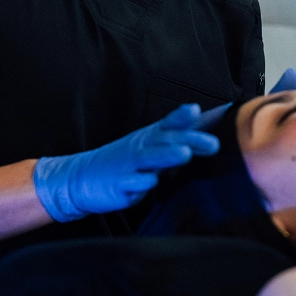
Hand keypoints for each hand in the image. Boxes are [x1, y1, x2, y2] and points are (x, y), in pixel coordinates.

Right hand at [33, 104, 219, 221]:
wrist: (82, 178)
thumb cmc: (126, 161)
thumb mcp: (150, 146)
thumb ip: (178, 137)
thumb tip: (210, 127)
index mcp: (150, 138)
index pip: (169, 124)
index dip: (182, 117)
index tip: (196, 110)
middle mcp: (141, 148)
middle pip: (166, 141)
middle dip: (189, 140)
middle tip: (213, 144)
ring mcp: (129, 166)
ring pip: (150, 159)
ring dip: (167, 155)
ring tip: (184, 154)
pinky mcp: (119, 185)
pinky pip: (132, 183)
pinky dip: (141, 182)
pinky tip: (151, 181)